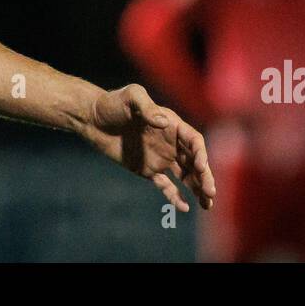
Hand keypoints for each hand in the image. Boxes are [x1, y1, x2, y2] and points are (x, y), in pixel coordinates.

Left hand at [80, 84, 216, 211]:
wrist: (93, 119)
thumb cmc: (113, 103)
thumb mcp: (131, 97)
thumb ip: (147, 107)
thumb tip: (164, 122)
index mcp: (172, 124)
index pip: (194, 141)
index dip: (201, 155)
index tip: (202, 169)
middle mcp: (171, 142)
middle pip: (195, 161)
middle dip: (205, 177)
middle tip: (211, 193)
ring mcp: (161, 157)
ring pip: (186, 175)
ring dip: (197, 189)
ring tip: (207, 205)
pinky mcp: (148, 170)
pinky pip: (166, 185)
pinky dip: (175, 196)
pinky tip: (183, 208)